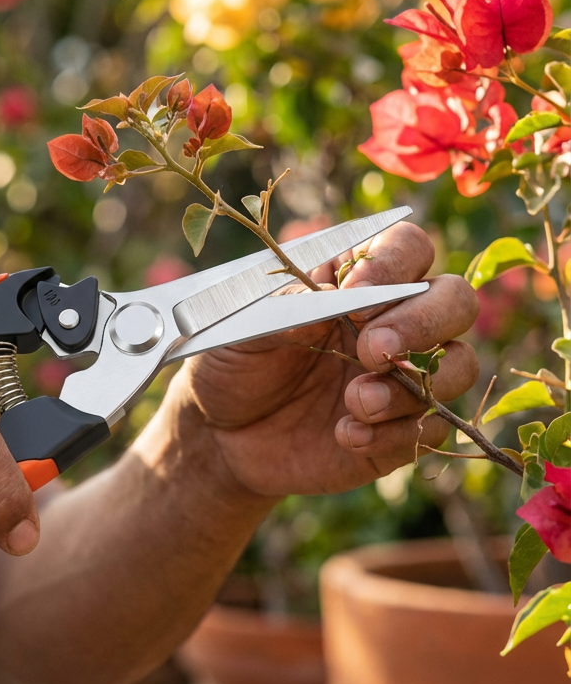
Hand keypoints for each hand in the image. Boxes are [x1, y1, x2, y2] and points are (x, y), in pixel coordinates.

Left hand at [177, 222, 479, 498]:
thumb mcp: (246, 329)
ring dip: (412, 386)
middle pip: (455, 300)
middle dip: (424, 322)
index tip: (355, 295)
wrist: (223, 434)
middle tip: (371, 349)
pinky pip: (434, 428)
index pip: (408, 247)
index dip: (394, 264)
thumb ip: (290, 309)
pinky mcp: (403, 429)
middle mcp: (394, 321)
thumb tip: (336, 298)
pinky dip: (395, 435)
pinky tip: (346, 436)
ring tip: (356, 401)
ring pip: (461, 365)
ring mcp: (405, 376)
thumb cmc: (235, 364)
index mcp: (356, 281)